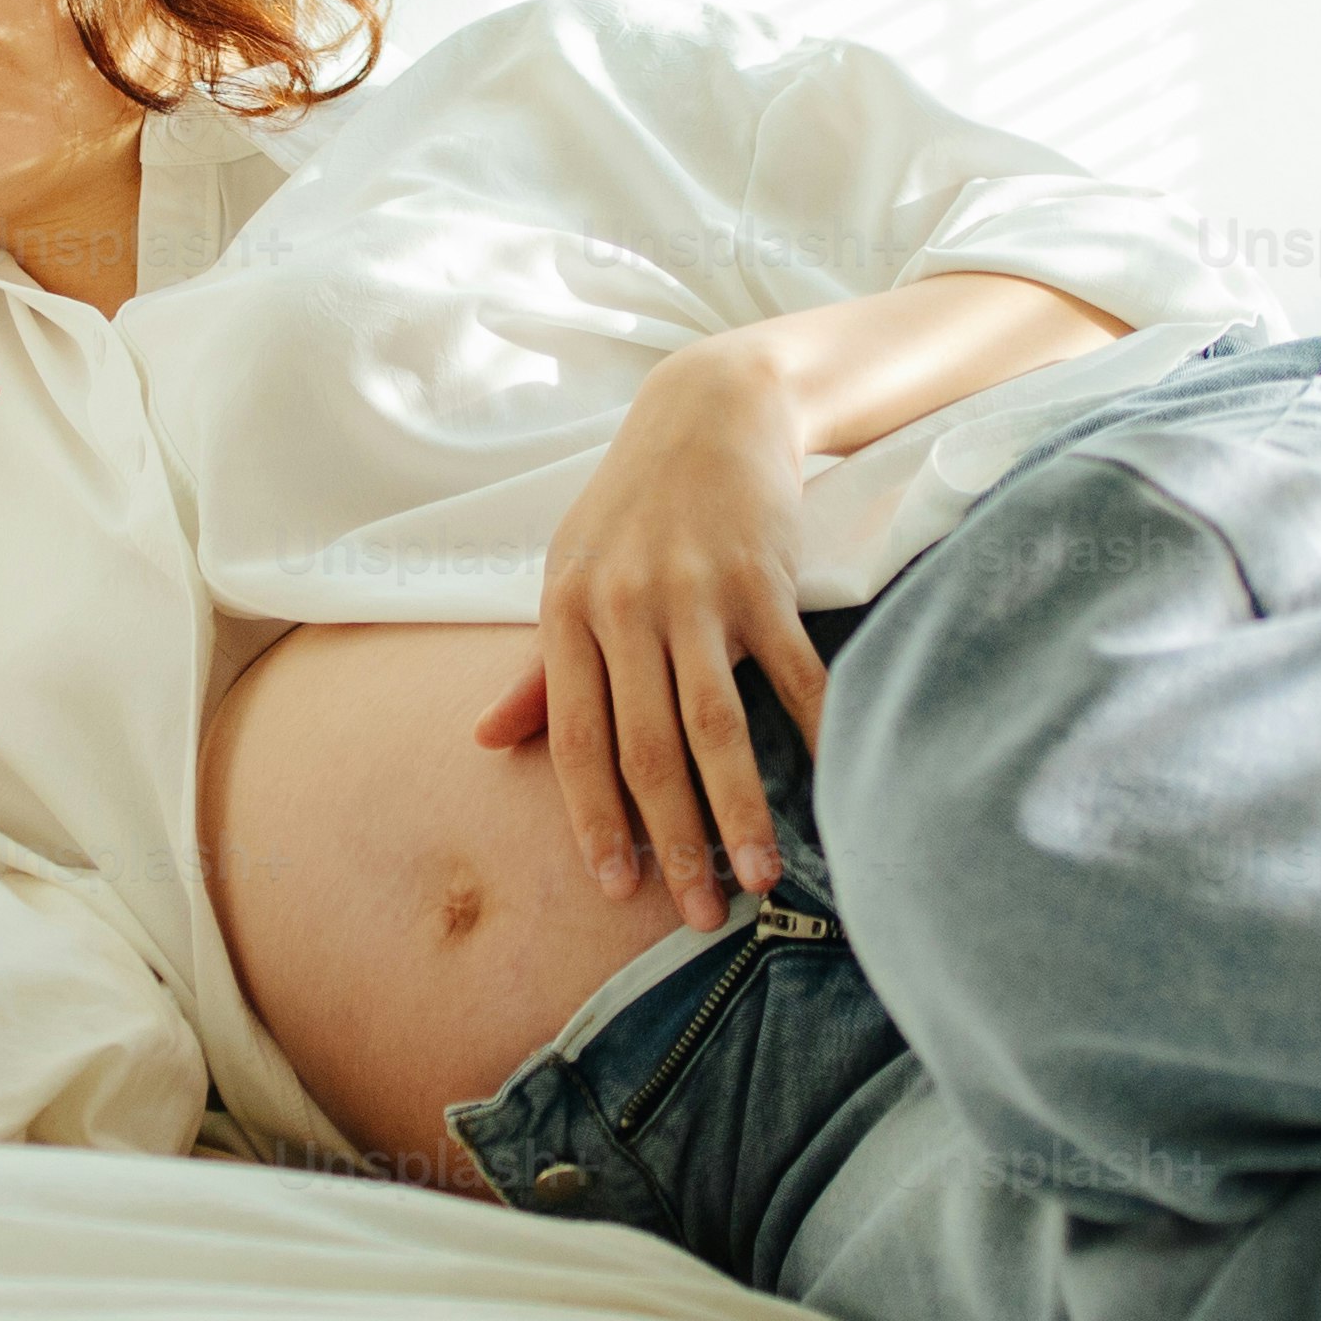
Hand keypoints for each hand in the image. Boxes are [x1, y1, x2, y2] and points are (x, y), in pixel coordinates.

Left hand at [473, 335, 826, 941]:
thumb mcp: (570, 572)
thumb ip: (542, 668)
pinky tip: (832, 789)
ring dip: (740, 811)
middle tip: (697, 913)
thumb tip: (487, 741)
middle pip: (647, 750)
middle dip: (672, 841)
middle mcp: (625, 607)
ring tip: (759, 877)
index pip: (577, 741)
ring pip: (717, 726)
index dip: (595, 822)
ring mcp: (696, 592)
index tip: (616, 887)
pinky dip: (814, 738)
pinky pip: (793, 675)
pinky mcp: (764, 579)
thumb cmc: (635, 504)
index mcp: (567, 613)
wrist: (712, 408)